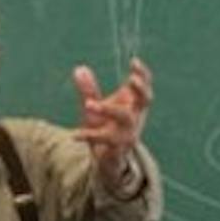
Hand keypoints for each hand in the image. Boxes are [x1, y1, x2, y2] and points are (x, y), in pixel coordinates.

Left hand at [72, 57, 151, 184]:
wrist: (106, 159)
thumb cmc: (104, 127)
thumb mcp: (95, 106)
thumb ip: (88, 90)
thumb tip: (79, 68)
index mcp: (134, 104)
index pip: (145, 86)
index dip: (143, 74)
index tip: (134, 61)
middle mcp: (136, 116)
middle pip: (145, 100)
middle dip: (140, 89)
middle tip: (130, 79)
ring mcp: (129, 132)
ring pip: (126, 119)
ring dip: (108, 109)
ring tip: (88, 104)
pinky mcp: (118, 147)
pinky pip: (105, 139)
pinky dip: (89, 135)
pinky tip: (74, 134)